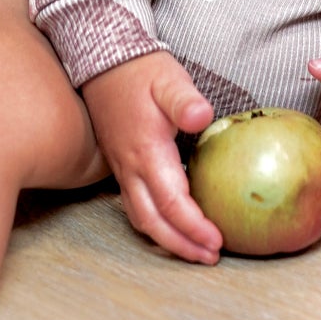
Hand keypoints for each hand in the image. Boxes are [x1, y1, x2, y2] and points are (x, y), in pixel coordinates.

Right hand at [80, 51, 221, 263]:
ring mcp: (122, 169)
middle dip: (182, 245)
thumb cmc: (140, 70)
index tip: (218, 241)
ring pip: (141, 218)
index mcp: (146, 151)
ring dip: (167, 239)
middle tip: (210, 258)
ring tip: (194, 250)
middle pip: (153, 222)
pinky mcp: (121, 165)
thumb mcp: (168, 78)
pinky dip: (155, 223)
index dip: (194, 226)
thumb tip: (203, 117)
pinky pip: (135, 205)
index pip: (171, 202)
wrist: (102, 60)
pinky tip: (173, 224)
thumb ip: (184, 100)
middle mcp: (130, 167)